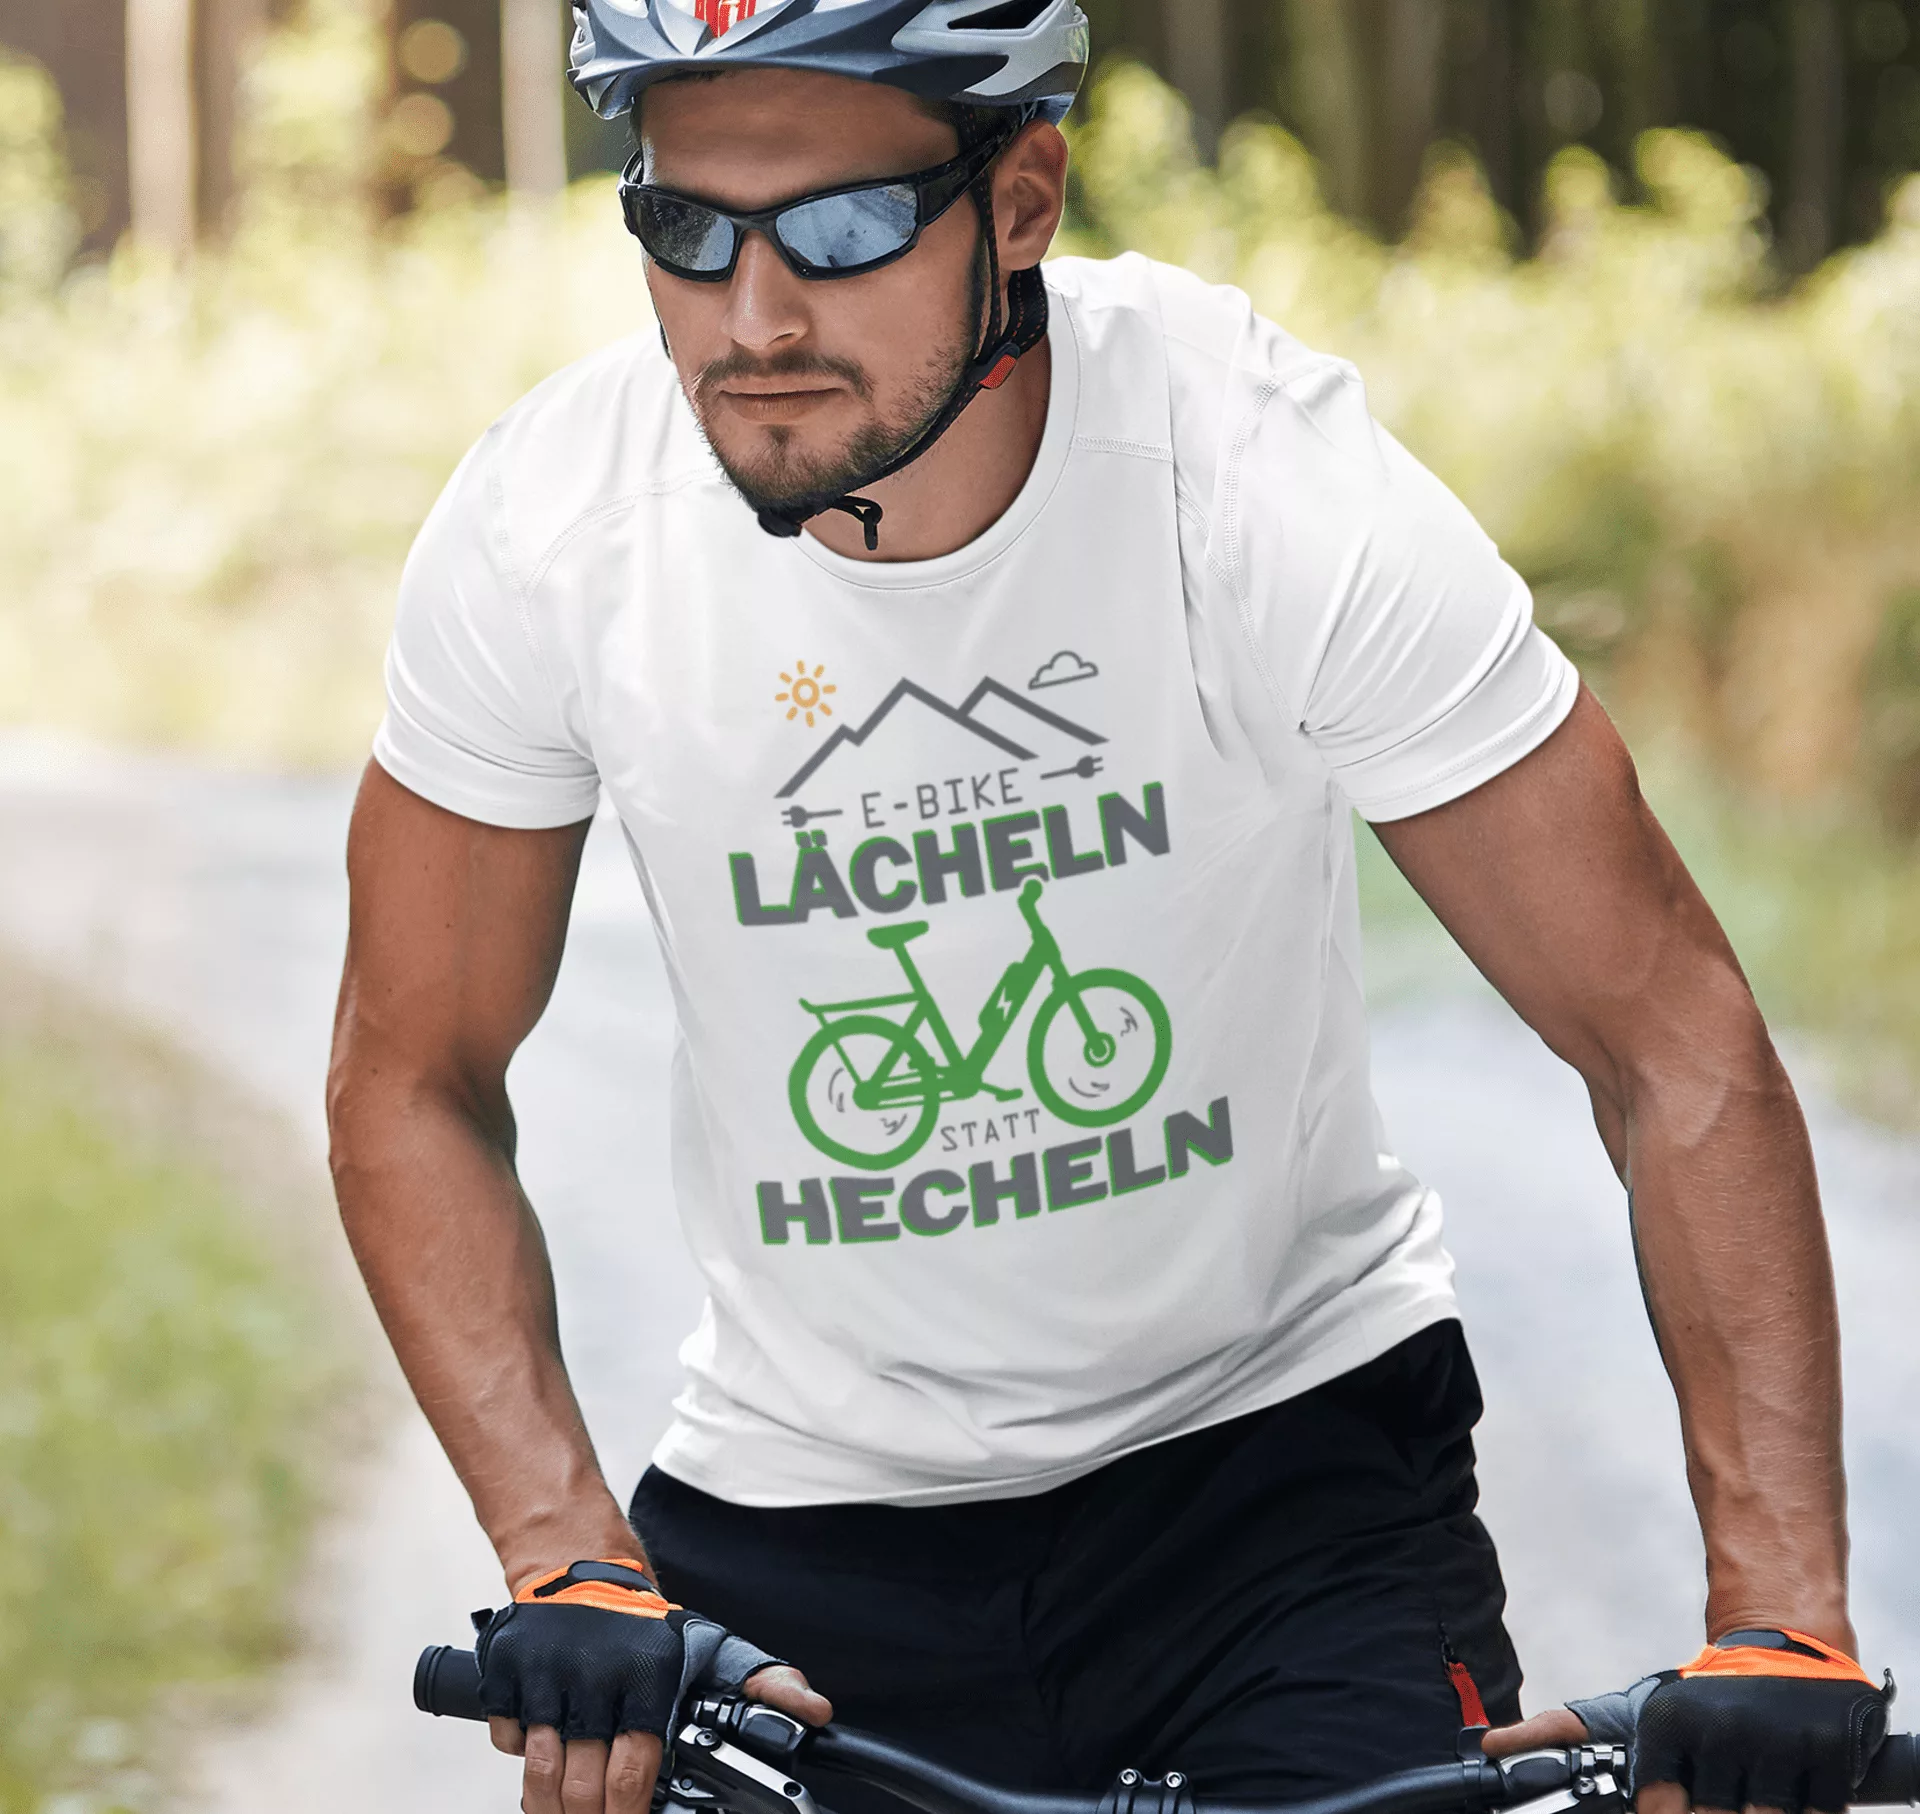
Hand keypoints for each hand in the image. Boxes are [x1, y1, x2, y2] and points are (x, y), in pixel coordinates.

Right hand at [478, 1559, 832, 1813]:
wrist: (581, 1565)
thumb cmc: (648, 1625)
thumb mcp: (713, 1647)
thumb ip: (764, 1683)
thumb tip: (815, 1712)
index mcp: (647, 1674)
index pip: (634, 1771)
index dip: (629, 1812)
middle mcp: (594, 1674)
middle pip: (583, 1785)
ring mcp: (544, 1674)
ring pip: (539, 1772)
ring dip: (550, 1807)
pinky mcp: (506, 1672)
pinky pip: (507, 1740)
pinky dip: (519, 1758)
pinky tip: (541, 1762)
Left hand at [1484, 1630, 1888, 1813]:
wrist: (1782, 1643)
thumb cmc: (1698, 1693)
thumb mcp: (1630, 1709)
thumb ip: (1561, 1733)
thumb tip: (1488, 1747)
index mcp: (1668, 1722)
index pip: (1660, 1811)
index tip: (1663, 1812)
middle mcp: (1722, 1729)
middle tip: (1707, 1799)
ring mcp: (1779, 1742)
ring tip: (1739, 1799)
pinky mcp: (1830, 1753)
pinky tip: (1786, 1801)